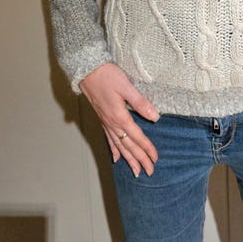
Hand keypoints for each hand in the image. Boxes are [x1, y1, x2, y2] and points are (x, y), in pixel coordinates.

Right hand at [79, 62, 159, 177]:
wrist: (87, 69)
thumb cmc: (107, 75)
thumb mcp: (126, 86)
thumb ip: (140, 103)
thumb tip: (155, 117)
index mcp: (119, 117)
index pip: (137, 137)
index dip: (147, 148)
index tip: (155, 159)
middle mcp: (111, 123)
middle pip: (128, 145)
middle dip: (139, 159)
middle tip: (149, 172)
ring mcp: (105, 122)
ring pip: (118, 145)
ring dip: (128, 159)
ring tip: (135, 171)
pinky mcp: (102, 118)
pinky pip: (108, 138)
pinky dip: (114, 149)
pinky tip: (116, 158)